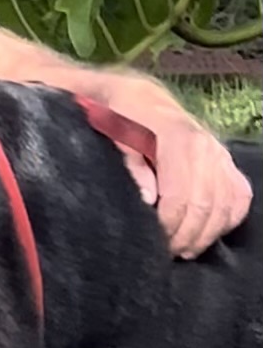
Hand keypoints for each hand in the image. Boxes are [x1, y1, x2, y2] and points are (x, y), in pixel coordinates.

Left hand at [109, 84, 251, 258]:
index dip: (169, 224)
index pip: (181, 193)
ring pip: (226, 204)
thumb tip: (148, 199)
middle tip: (166, 252)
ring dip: (207, 233)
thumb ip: (129, 162)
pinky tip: (207, 233)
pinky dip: (228, 218)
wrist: (136, 95)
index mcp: (176, 135)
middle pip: (206, 204)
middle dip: (186, 235)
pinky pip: (240, 195)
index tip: (154, 240)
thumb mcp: (109, 131)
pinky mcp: (225, 159)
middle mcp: (205, 143)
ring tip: (184, 249)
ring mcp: (218, 151)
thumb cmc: (116, 115)